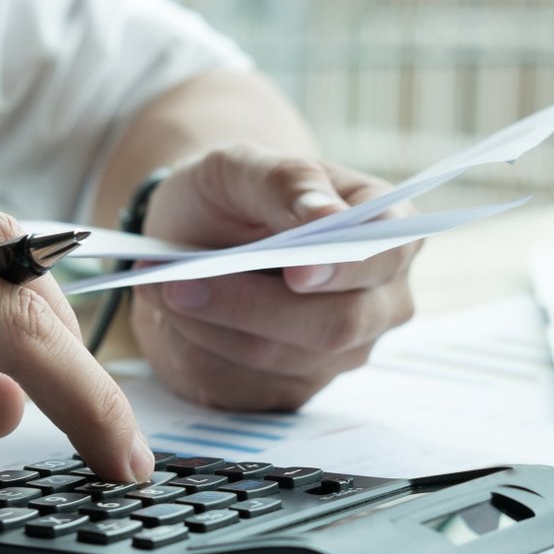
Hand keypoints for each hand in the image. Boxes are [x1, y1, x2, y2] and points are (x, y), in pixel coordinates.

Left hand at [129, 144, 416, 409]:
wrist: (193, 241)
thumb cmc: (228, 197)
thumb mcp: (241, 166)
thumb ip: (286, 181)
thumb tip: (326, 215)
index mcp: (389, 232)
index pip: (386, 256)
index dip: (344, 268)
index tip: (295, 271)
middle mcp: (380, 300)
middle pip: (337, 325)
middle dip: (253, 306)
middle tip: (180, 282)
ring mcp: (344, 352)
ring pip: (281, 359)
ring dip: (213, 325)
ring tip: (164, 286)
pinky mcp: (297, 388)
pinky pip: (246, 385)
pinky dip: (201, 349)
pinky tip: (179, 316)